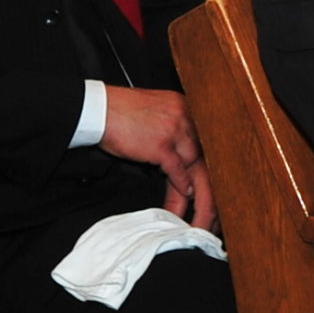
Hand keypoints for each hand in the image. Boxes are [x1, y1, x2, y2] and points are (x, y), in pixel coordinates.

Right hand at [100, 87, 213, 229]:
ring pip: (194, 163)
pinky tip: (184, 195)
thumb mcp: (157, 110)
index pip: (206, 136)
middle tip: (211, 200)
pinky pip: (177, 169)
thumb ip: (174, 126)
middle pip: (204, 152)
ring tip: (198, 206)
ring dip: (196, 188)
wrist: (99, 108)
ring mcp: (174, 129)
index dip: (211, 160)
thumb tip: (182, 150)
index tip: (214, 177)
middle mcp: (185, 115)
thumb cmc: (122, 111)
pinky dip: (181, 184)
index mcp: (185, 106)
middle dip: (208, 177)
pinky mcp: (161, 145)